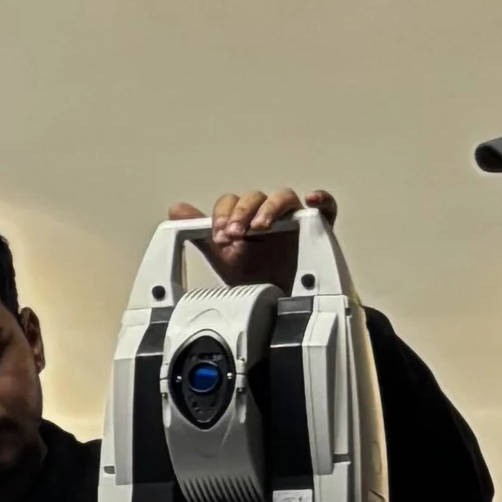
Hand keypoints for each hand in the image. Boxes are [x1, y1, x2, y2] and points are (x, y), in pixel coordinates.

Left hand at [183, 186, 333, 289]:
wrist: (278, 303)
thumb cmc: (254, 276)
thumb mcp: (222, 256)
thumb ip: (200, 232)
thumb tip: (176, 208)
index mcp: (246, 217)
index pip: (232, 202)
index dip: (223, 215)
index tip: (219, 237)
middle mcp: (269, 213)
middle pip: (255, 197)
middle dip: (241, 213)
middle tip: (234, 234)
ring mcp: (294, 218)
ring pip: (283, 197)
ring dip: (270, 208)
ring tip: (260, 226)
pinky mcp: (319, 226)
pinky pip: (325, 207)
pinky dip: (321, 199)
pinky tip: (311, 199)